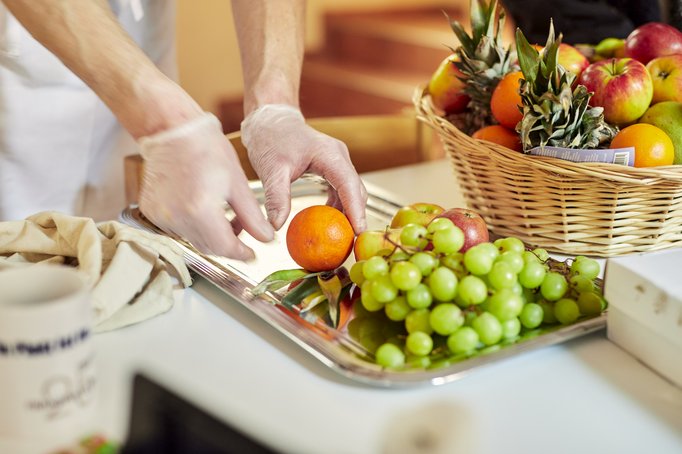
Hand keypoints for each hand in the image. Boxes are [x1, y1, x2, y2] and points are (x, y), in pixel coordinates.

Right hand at [138, 113, 273, 259]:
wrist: (173, 131)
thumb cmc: (207, 149)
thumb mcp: (237, 183)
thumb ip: (252, 216)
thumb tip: (266, 239)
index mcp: (200, 210)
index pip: (225, 248)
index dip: (242, 254)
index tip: (252, 254)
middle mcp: (177, 217)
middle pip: (209, 247)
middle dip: (229, 243)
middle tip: (242, 227)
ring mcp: (160, 216)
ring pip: (194, 240)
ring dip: (211, 234)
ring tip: (223, 211)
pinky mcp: (151, 212)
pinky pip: (178, 229)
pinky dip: (193, 225)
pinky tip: (201, 206)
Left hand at [240, 105, 367, 232]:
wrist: (269, 119)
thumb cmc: (270, 137)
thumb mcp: (271, 169)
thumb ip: (276, 197)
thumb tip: (277, 226)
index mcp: (330, 154)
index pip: (349, 185)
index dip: (356, 209)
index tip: (359, 231)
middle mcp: (339, 157)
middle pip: (356, 191)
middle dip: (357, 216)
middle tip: (352, 243)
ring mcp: (337, 162)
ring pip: (351, 192)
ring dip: (348, 214)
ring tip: (343, 238)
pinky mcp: (331, 168)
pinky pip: (341, 191)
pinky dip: (339, 208)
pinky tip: (329, 223)